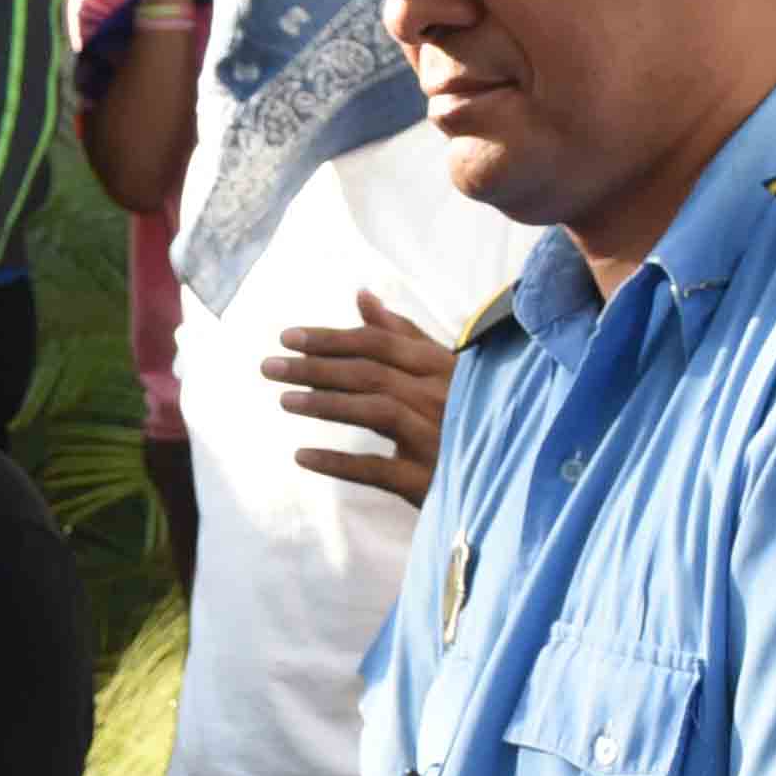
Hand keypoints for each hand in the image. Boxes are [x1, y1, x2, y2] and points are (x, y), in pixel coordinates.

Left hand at [268, 291, 452, 502]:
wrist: (506, 475)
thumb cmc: (466, 413)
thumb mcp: (442, 370)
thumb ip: (403, 334)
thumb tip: (363, 295)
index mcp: (443, 367)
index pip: (380, 343)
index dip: (331, 338)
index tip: (287, 337)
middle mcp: (442, 396)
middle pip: (370, 373)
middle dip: (315, 367)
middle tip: (269, 367)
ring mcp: (438, 438)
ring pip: (375, 411)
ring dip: (325, 404)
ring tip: (284, 401)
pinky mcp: (430, 480)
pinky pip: (377, 469)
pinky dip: (338, 462)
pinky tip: (302, 456)